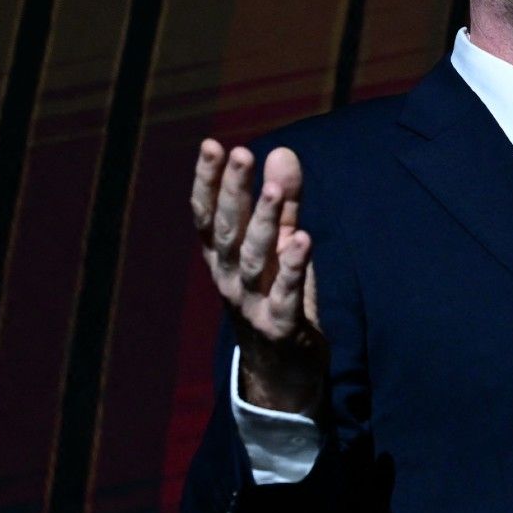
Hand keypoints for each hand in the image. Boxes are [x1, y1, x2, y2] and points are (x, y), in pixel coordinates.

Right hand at [191, 140, 325, 412]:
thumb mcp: (280, 245)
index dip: (207, 181)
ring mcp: (251, 303)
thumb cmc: (276, 296)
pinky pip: (285, 294)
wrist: (282, 368)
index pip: (208, 214)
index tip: (212, 145)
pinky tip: (305, 240)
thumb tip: (283, 150)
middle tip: (240, 153)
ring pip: (254, 259)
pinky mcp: (280, 326)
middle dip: (233, 191)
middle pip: (228, 230)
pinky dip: (294, 268)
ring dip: (263, 223)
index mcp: (223, 256)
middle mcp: (228, 277)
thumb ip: (283, 202)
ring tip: (273, 190)